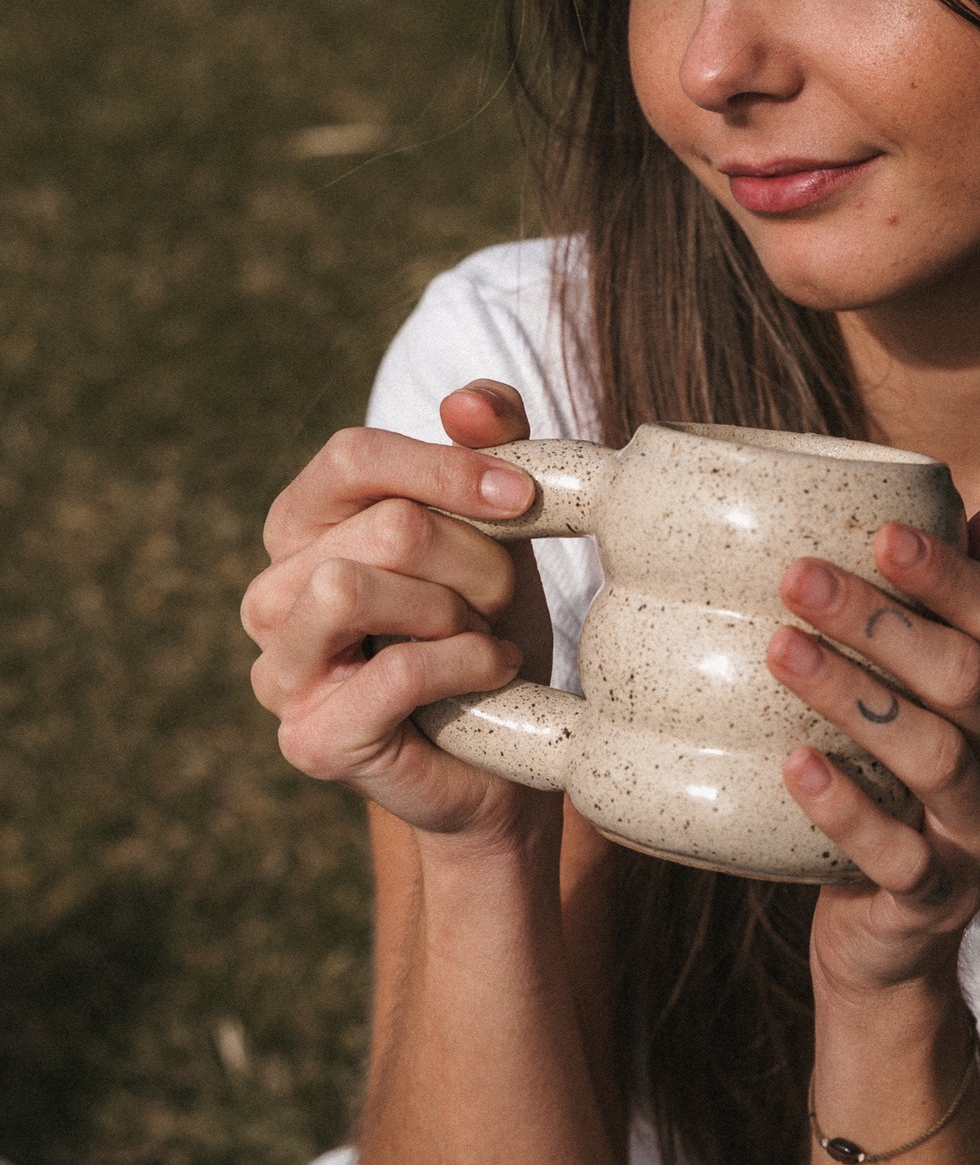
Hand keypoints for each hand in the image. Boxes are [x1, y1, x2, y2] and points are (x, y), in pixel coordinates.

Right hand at [243, 382, 551, 837]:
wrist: (507, 762)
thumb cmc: (489, 631)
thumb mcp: (497, 529)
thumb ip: (487, 446)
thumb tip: (469, 401)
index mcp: (303, 529)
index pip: (350, 457)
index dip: (444, 466)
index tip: (522, 496)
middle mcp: (271, 595)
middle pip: (382, 526)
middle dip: (474, 558)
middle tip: (502, 599)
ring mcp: (280, 672)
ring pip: (355, 586)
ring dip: (454, 609)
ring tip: (485, 637)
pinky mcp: (312, 739)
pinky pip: (394, 670)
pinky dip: (464, 664)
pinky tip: (490, 675)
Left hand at [765, 500, 979, 996]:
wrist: (891, 938)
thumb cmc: (892, 785)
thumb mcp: (923, 694)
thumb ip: (953, 604)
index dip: (947, 572)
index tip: (879, 531)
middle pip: (962, 677)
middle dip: (880, 621)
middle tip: (796, 577)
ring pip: (934, 756)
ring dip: (852, 696)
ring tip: (780, 650)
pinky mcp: (937, 900)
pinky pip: (897, 853)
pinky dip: (845, 807)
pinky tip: (793, 765)